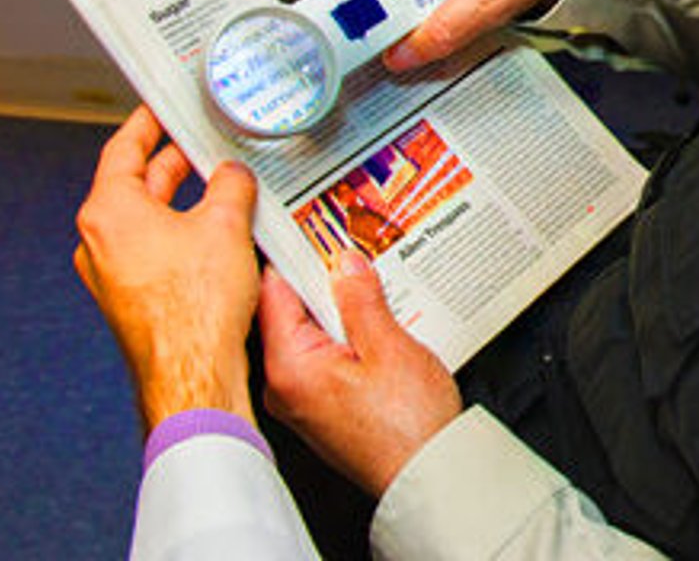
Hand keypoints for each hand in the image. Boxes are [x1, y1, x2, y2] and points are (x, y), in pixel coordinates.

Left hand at [74, 107, 260, 431]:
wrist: (192, 372)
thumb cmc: (194, 308)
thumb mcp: (225, 225)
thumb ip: (229, 186)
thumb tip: (232, 176)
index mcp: (109, 211)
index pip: (124, 148)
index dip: (148, 122)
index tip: (160, 108)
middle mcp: (99, 242)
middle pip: (136, 185)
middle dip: (174, 164)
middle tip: (203, 145)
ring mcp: (112, 275)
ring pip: (148, 221)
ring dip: (182, 202)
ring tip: (221, 190)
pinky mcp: (131, 300)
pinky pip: (154, 252)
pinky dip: (182, 235)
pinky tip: (217, 237)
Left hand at [258, 253, 463, 495]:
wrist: (424, 475)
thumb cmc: (406, 426)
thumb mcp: (388, 346)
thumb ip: (361, 298)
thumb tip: (345, 262)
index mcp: (289, 366)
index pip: (274, 291)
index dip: (292, 252)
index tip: (307, 223)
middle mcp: (285, 385)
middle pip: (292, 310)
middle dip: (322, 278)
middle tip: (348, 243)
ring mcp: (303, 397)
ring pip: (312, 331)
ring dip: (341, 306)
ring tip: (371, 279)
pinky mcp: (323, 405)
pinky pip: (326, 354)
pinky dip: (348, 333)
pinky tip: (376, 319)